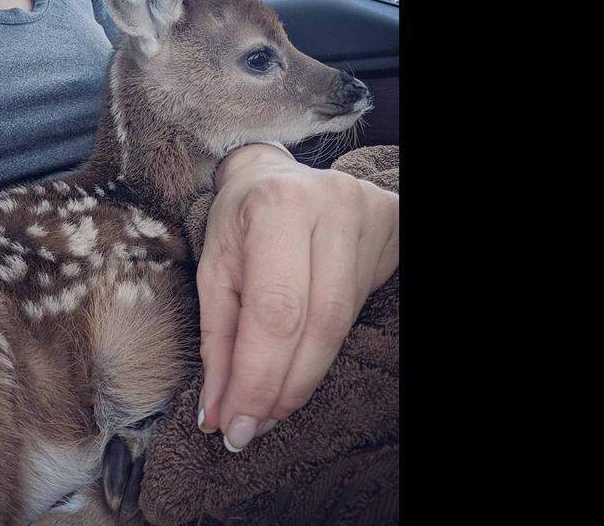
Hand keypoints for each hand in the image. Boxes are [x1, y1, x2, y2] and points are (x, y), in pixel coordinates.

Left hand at [195, 144, 398, 451]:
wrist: (277, 176)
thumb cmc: (239, 220)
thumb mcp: (213, 269)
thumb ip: (216, 342)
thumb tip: (218, 413)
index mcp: (277, 207)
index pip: (275, 312)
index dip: (257, 379)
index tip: (235, 425)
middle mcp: (331, 208)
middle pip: (317, 326)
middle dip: (282, 389)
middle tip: (252, 427)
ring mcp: (367, 219)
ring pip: (341, 326)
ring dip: (302, 380)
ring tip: (268, 408)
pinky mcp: (390, 232)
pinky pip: (355, 313)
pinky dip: (322, 354)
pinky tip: (298, 372)